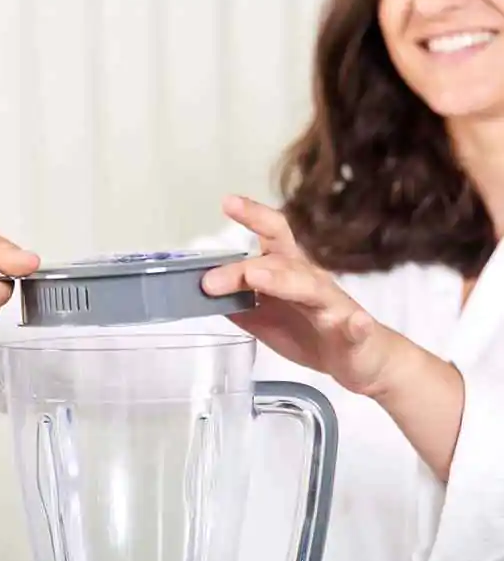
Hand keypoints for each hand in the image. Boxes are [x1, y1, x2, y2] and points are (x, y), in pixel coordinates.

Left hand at [202, 195, 408, 397]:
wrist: (358, 359)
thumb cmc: (311, 331)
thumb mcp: (263, 318)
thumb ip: (237, 302)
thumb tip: (203, 291)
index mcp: (290, 272)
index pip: (272, 235)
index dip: (253, 215)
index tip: (228, 201)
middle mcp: (311, 281)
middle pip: (280, 262)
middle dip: (244, 268)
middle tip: (208, 281)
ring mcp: (333, 306)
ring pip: (311, 287)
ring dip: (283, 280)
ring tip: (258, 277)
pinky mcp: (354, 335)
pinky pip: (356, 328)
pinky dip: (356, 325)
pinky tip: (357, 323)